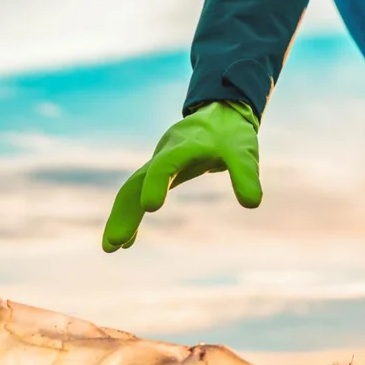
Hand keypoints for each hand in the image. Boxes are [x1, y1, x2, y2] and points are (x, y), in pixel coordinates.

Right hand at [102, 101, 261, 252]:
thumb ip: (246, 175)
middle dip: (125, 213)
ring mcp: (157, 165)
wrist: (221, 116)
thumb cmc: (232, 134)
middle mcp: (163, 156)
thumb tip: (252, 203)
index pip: (165, 165)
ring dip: (122, 218)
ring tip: (112, 248)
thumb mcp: (244, 153)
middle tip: (114, 243)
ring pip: (131, 191)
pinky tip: (127, 242)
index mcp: (183, 147)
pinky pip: (138, 195)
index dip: (156, 183)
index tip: (150, 207)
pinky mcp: (159, 174)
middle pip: (135, 184)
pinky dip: (131, 216)